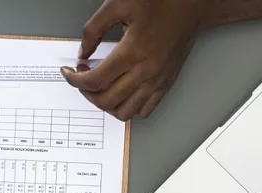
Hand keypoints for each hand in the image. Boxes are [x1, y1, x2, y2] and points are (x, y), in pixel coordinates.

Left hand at [61, 0, 206, 120]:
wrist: (192, 6)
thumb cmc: (161, 2)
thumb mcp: (118, 4)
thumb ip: (94, 29)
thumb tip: (83, 51)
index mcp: (132, 52)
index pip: (94, 81)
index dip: (75, 80)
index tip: (69, 72)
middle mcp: (146, 72)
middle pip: (106, 100)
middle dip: (86, 93)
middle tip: (82, 78)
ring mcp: (157, 81)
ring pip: (125, 111)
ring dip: (106, 104)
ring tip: (100, 88)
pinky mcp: (166, 84)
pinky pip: (144, 110)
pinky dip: (128, 108)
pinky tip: (121, 93)